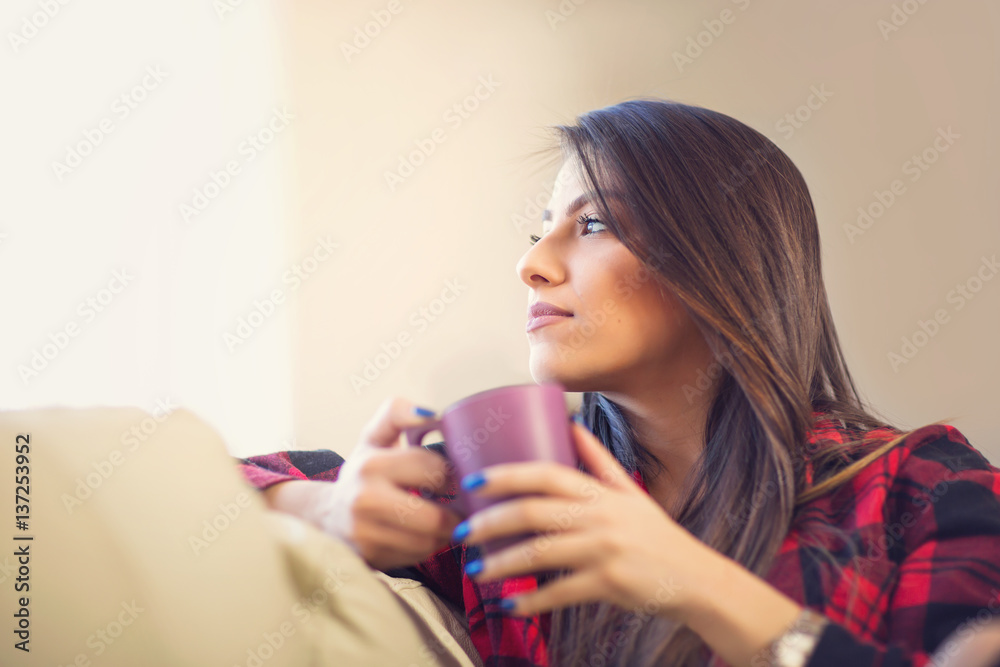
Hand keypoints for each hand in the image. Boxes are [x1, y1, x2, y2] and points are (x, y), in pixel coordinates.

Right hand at [315, 396, 462, 570]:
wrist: (326, 515)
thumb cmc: (363, 472)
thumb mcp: (375, 437)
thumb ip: (398, 414)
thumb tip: (432, 414)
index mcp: (372, 464)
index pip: (434, 470)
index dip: (452, 474)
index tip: (452, 477)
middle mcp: (365, 500)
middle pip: (436, 517)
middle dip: (454, 512)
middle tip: (459, 505)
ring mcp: (365, 534)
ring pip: (430, 541)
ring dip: (445, 532)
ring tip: (443, 519)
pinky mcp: (369, 557)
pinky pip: (417, 556)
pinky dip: (427, 546)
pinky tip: (422, 533)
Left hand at [452, 420, 724, 620]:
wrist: (695, 578)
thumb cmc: (655, 535)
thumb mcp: (628, 493)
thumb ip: (597, 459)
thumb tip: (570, 423)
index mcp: (599, 492)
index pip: (546, 473)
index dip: (507, 474)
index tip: (474, 481)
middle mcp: (599, 516)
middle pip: (532, 511)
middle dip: (489, 521)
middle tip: (460, 532)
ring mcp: (603, 550)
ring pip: (539, 553)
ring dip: (501, 564)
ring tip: (474, 572)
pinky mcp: (608, 583)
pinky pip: (560, 593)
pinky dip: (531, 602)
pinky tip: (509, 607)